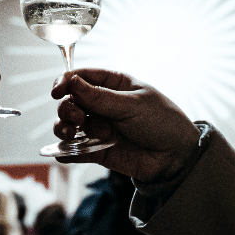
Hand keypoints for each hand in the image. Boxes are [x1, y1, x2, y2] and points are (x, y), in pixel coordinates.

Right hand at [51, 68, 200, 182]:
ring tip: (71, 133)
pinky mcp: (99, 150)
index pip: (83, 77)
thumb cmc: (163, 122)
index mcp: (115, 84)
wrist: (178, 157)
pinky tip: (62, 153)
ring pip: (70, 125)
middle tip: (78, 118)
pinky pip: (77, 150)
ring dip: (64, 128)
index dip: (66, 81)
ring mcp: (100, 127)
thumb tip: (72, 82)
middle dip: (68, 108)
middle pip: (72, 101)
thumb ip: (101, 97)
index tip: (57, 91)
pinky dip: (66, 151)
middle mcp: (104, 105)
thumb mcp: (133, 105)